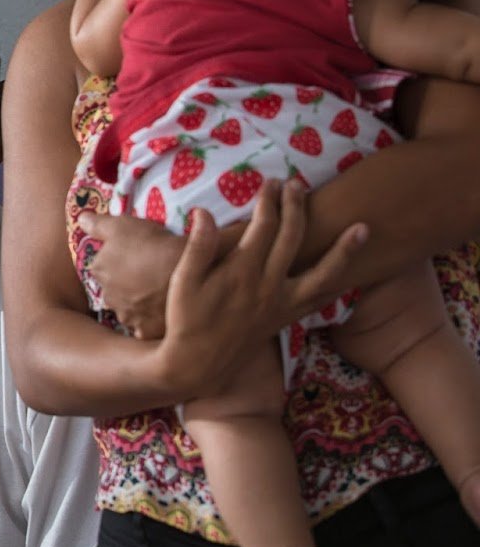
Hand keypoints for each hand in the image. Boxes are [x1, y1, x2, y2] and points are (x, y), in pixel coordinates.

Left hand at [79, 211, 185, 338]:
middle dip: (127, 284)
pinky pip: (145, 329)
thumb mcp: (122, 224)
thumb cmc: (152, 242)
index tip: (137, 256)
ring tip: (159, 292)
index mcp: (98, 269)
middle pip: (115, 288)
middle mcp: (106, 296)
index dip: (121, 260)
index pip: (104, 265)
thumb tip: (81, 220)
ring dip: (138, 303)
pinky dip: (150, 322)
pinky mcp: (145, 331)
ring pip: (129, 309)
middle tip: (149, 274)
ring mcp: (126, 315)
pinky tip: (162, 313)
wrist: (186, 269)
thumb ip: (97, 224)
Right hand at [149, 180, 365, 399]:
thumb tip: (204, 212)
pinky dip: (338, 284)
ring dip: (344, 250)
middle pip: (292, 238)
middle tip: (297, 185)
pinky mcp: (286, 318)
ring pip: (323, 273)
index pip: (263, 227)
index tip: (270, 183)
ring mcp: (282, 304)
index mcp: (242, 272)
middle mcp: (269, 286)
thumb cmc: (185, 319)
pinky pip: (320, 300)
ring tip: (363, 228)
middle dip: (296, 207)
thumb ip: (197, 246)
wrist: (198, 363)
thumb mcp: (182, 281)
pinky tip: (348, 272)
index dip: (269, 202)